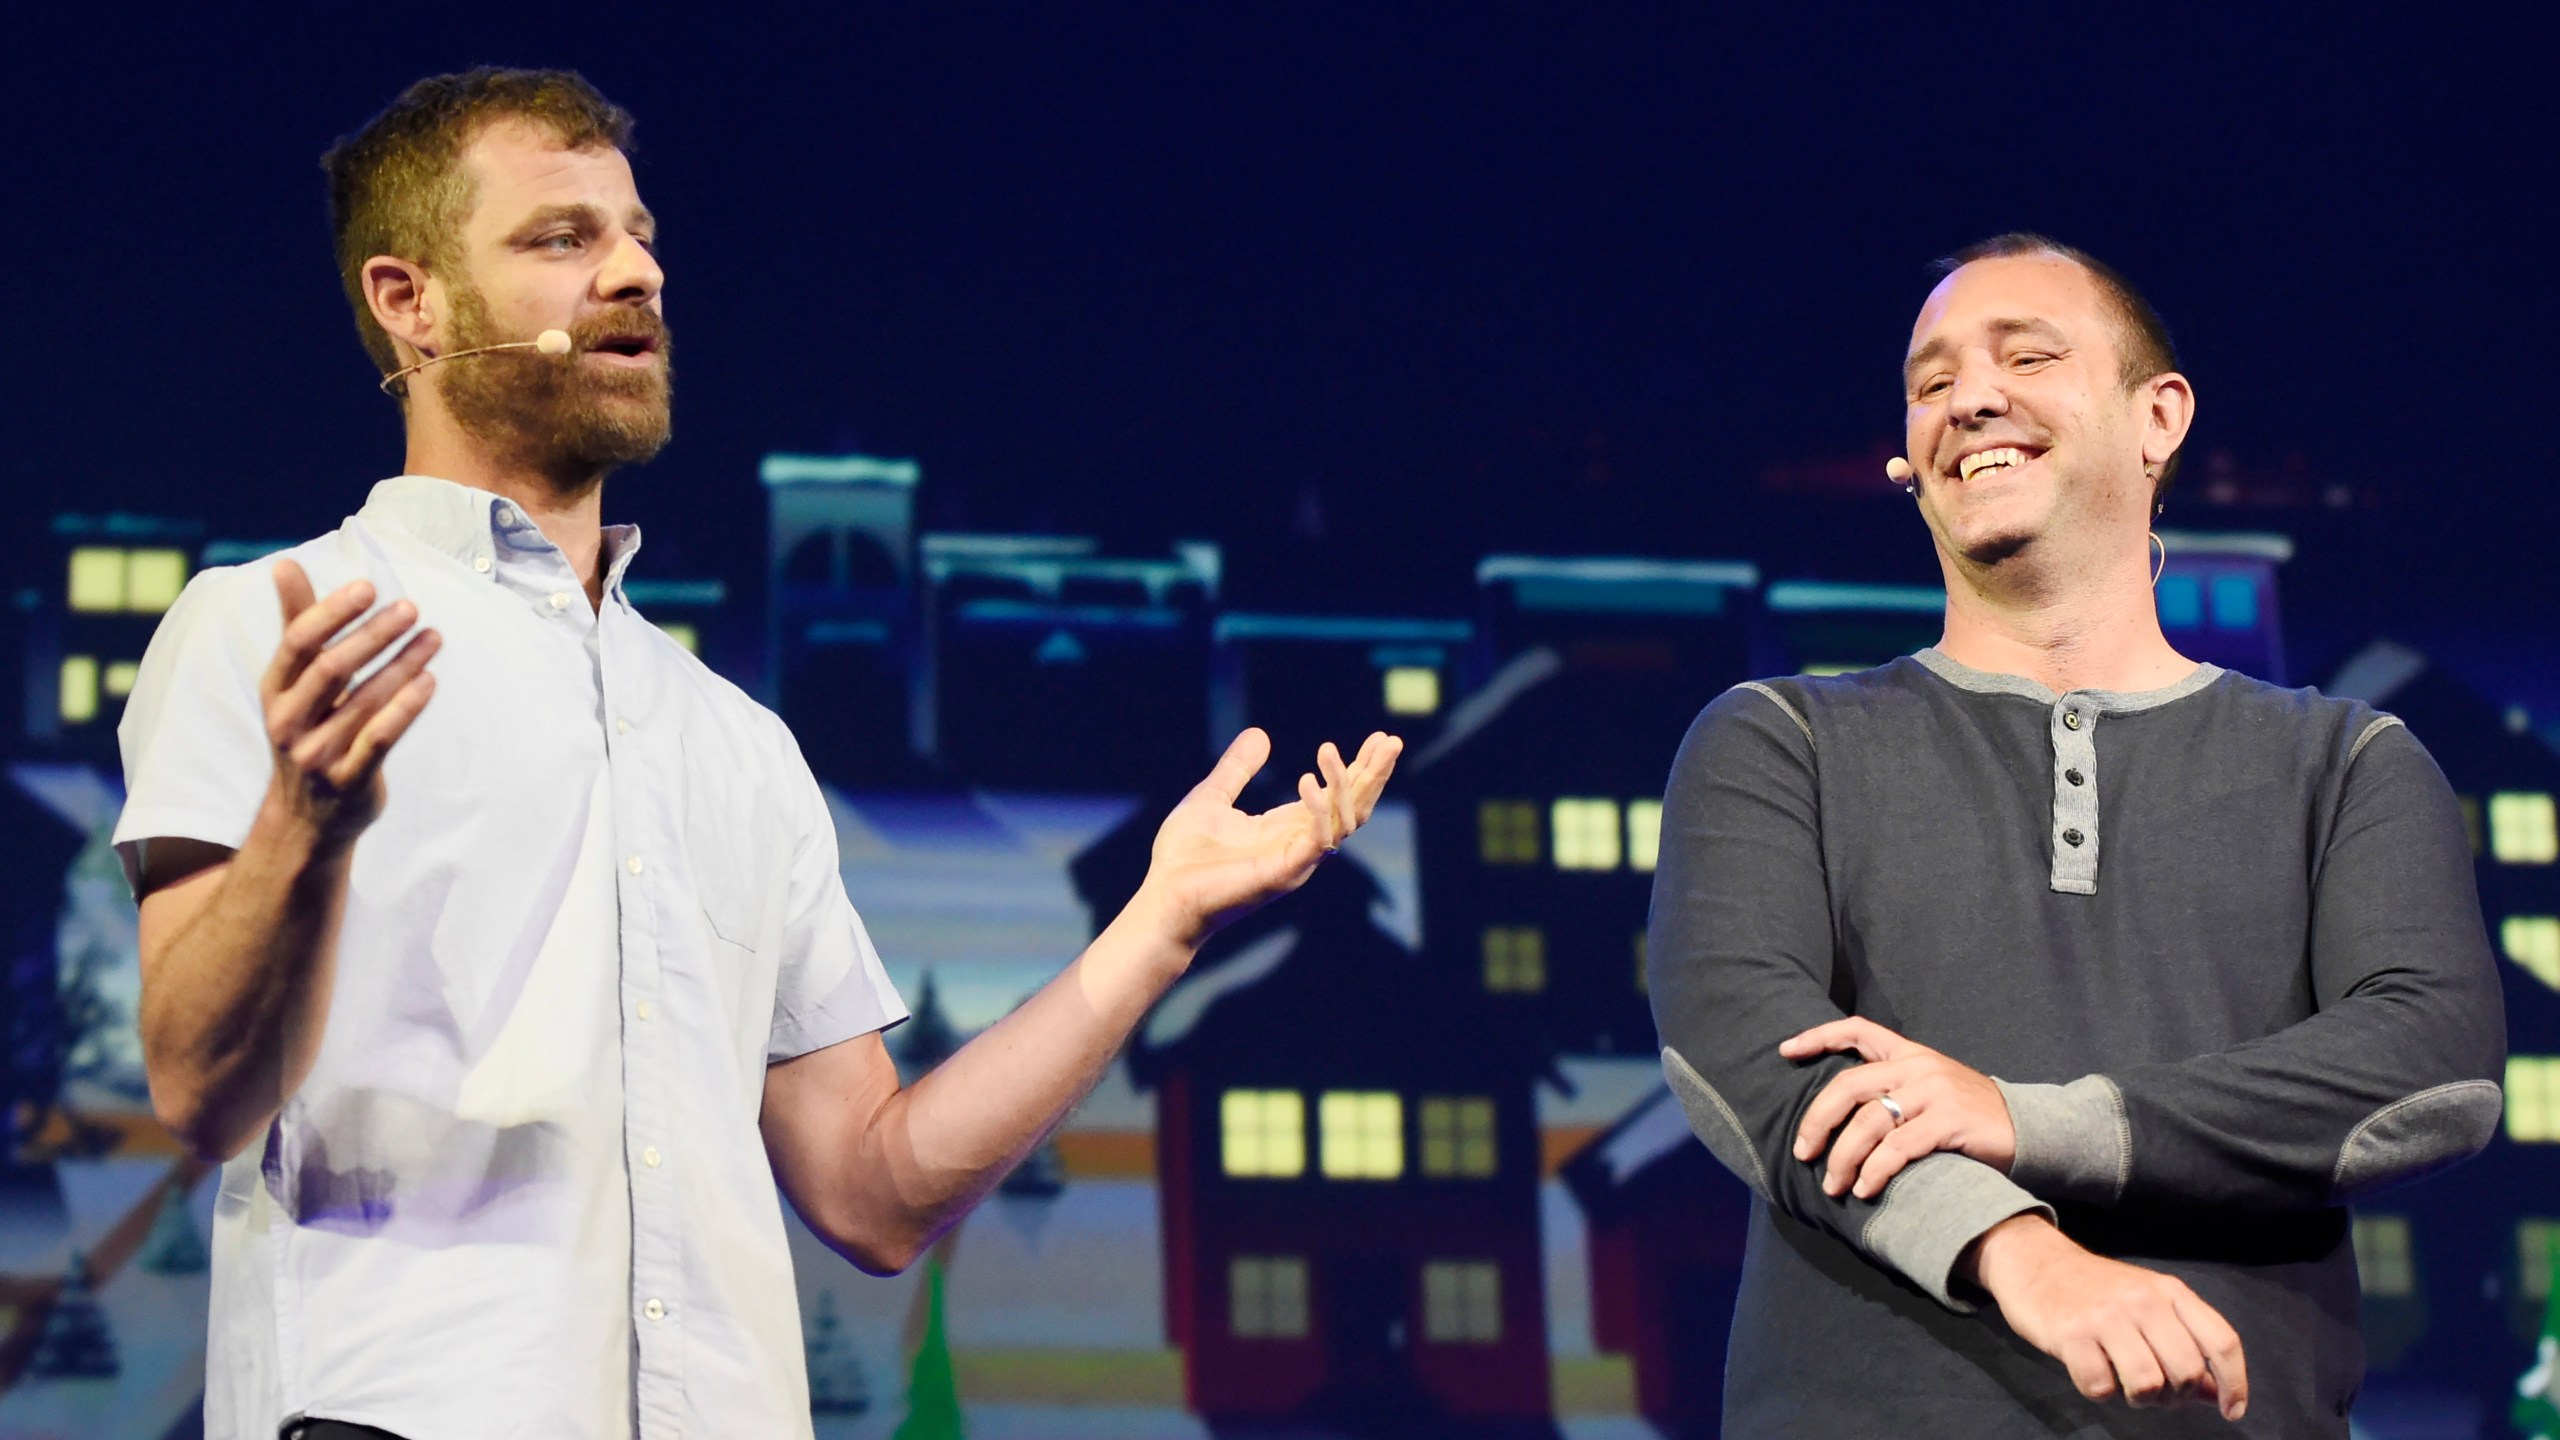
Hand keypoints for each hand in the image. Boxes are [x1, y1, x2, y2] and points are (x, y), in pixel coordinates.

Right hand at [259, 560, 440, 850]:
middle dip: (371, 635)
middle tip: (410, 607)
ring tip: (433, 636)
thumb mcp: (295, 682)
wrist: (306, 820)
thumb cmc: (308, 731)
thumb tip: (285, 563)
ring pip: (363, 703)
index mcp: (276, 691)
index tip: (368, 585)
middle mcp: (289, 722)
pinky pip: (380, 740)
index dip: (331, 612)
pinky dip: (405, 708)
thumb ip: (296, 623)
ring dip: (402, 665)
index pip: (297, 643)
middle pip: (330, 669)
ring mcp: (318, 755)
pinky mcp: (349, 781)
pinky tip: (429, 680)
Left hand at [1136, 727, 1402, 948]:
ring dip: (1346, 786)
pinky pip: (1316, 841)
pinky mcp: (1283, 874)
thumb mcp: (1211, 797)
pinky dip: (1318, 810)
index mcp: (1286, 828)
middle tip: (1391, 741)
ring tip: (1330, 750)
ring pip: (1344, 823)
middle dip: (1374, 775)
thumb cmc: (1184, 858)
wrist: (1163, 898)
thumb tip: (1260, 734)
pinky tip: (1309, 780)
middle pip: (1354, 808)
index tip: (1380, 738)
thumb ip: (1237, 769)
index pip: (1338, 796)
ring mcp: (1295, 861)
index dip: (1360, 768)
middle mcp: (1299, 845)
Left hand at [1782, 1016, 2013, 1198]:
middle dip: (1817, 1121)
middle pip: (1848, 1086)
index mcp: (1910, 1054)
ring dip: (1844, 1158)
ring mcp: (1934, 1092)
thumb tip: (1841, 1118)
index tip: (1785, 1051)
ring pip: (1869, 1122)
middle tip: (1803, 1152)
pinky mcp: (1949, 1121)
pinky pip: (1898, 1147)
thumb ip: (1895, 1091)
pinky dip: (1875, 1170)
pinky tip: (1866, 1188)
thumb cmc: (1972, 1116)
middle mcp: (1918, 1066)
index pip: (1856, 1030)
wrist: (2031, 1129)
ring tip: (1834, 1185)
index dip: (1818, 1037)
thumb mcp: (1932, 1090)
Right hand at [1964, 1214, 2247, 1418]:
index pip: (2221, 1341)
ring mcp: (2106, 1316)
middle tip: (2156, 1392)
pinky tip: (2091, 1371)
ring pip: (2147, 1384)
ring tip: (2123, 1383)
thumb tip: (2217, 1396)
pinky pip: (2100, 1387)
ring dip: (2139, 1398)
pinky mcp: (2070, 1334)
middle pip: (2187, 1371)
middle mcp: (2143, 1300)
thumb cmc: (2096, 1289)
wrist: (2034, 1260)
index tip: (2230, 1412)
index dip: (2234, 1383)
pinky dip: (2099, 1391)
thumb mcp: (2149, 1304)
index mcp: (2170, 1291)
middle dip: (2176, 1396)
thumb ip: (2184, 1344)